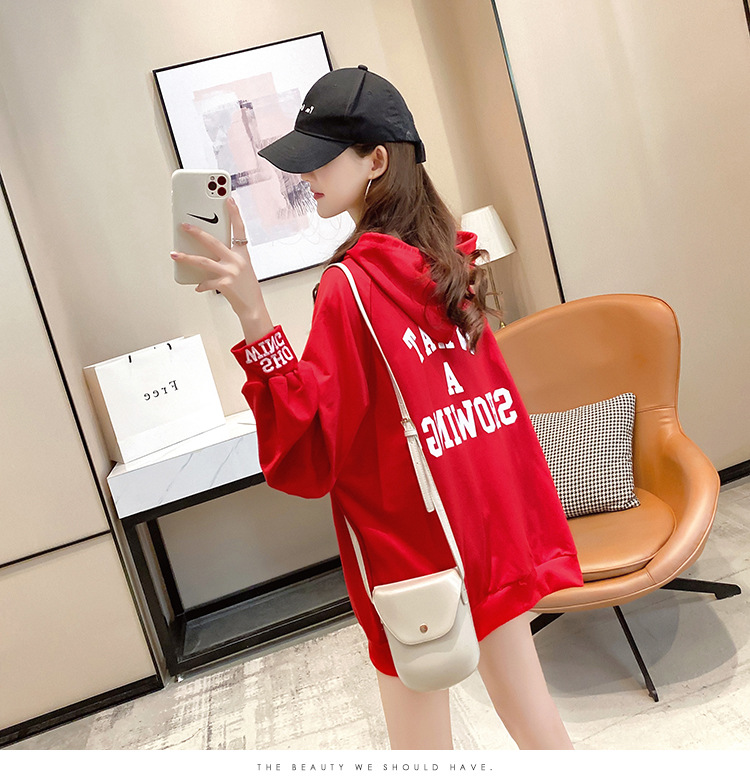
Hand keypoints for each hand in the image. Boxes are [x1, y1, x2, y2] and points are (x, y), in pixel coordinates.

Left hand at [171, 197, 272, 342]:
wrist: (253, 306)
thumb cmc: (247, 287)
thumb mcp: (242, 268)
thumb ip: (228, 257)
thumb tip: (207, 252)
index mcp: (242, 253)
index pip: (239, 229)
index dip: (234, 214)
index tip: (228, 199)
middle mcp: (237, 260)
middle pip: (213, 242)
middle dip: (197, 232)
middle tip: (184, 225)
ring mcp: (231, 272)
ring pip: (203, 261)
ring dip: (187, 258)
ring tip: (175, 254)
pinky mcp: (225, 284)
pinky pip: (207, 282)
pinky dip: (201, 284)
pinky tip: (197, 286)